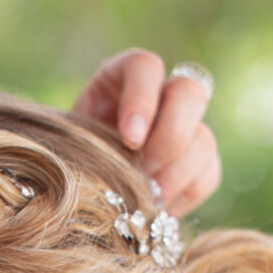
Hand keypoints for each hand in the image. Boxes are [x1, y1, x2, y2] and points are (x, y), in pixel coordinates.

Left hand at [74, 48, 220, 215]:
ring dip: (176, 173)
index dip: (142, 99)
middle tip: (144, 171)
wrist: (74, 196)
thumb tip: (117, 161)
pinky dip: (186, 192)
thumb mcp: (66, 146)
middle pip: (190, 92)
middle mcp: (159, 95)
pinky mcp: (196, 163)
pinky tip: (159, 206)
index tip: (130, 138)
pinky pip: (208, 173)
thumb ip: (88, 142)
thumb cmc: (64, 163)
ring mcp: (184, 128)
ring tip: (147, 198)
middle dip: (169, 136)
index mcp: (121, 79)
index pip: (145, 67)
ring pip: (203, 138)